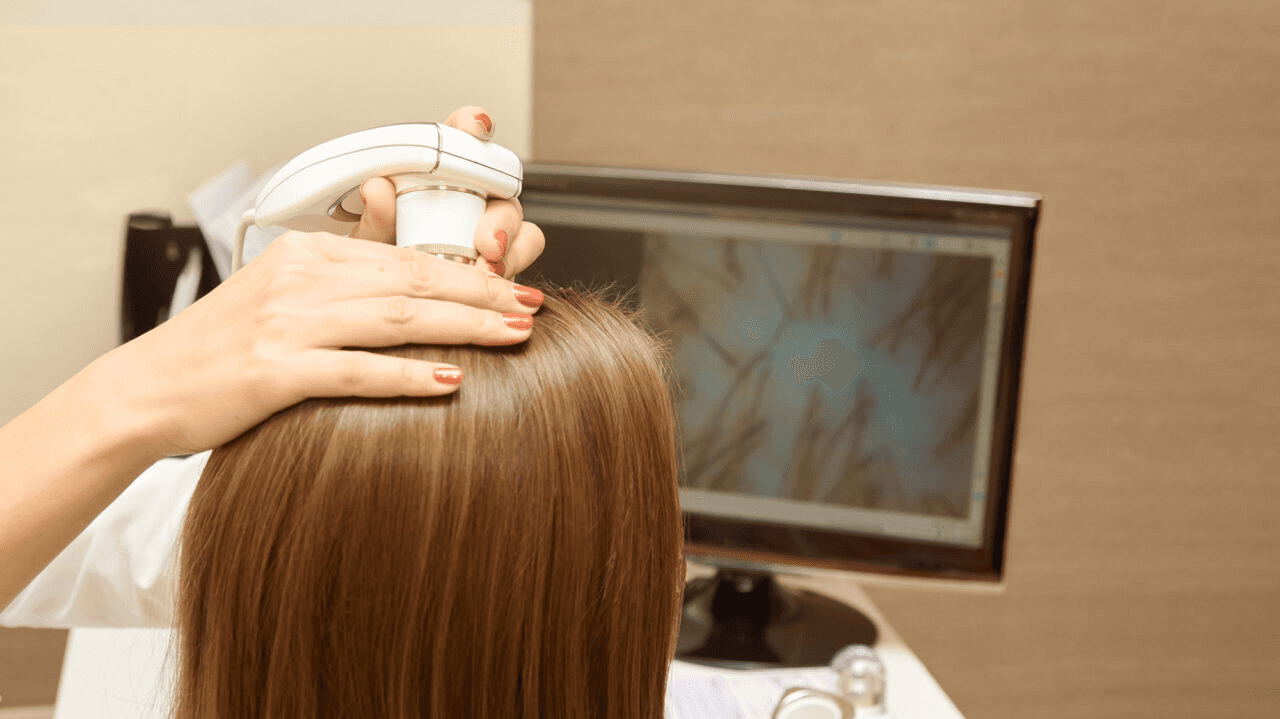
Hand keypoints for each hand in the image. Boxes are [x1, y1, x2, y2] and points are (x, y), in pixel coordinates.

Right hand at [96, 106, 546, 457]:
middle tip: (532, 307)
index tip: (515, 284)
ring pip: (395, 316)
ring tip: (514, 335)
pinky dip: (407, 374)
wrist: (146, 391)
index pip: (405, 256)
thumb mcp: (283, 294)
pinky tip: (451, 380)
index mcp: (308, 254)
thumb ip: (346, 275)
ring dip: (464, 325)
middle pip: (412, 281)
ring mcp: (286, 323)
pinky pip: (354, 370)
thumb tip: (412, 269)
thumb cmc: (222, 349)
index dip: (469, 270)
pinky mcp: (272, 371)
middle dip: (483, 294)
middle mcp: (300, 278)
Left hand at [347, 106, 544, 279]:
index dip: (472, 126)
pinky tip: (494, 280)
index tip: (474, 127)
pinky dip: (514, 268)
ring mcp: (491, 231)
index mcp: (436, 177)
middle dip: (498, 211)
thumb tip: (377, 188)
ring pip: (520, 224)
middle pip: (501, 186)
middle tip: (485, 240)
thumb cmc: (378, 270)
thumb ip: (374, 219)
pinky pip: (523, 257)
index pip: (460, 139)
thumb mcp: (368, 246)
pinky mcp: (505, 261)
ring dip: (511, 243)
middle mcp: (470, 198)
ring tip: (490, 266)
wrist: (387, 307)